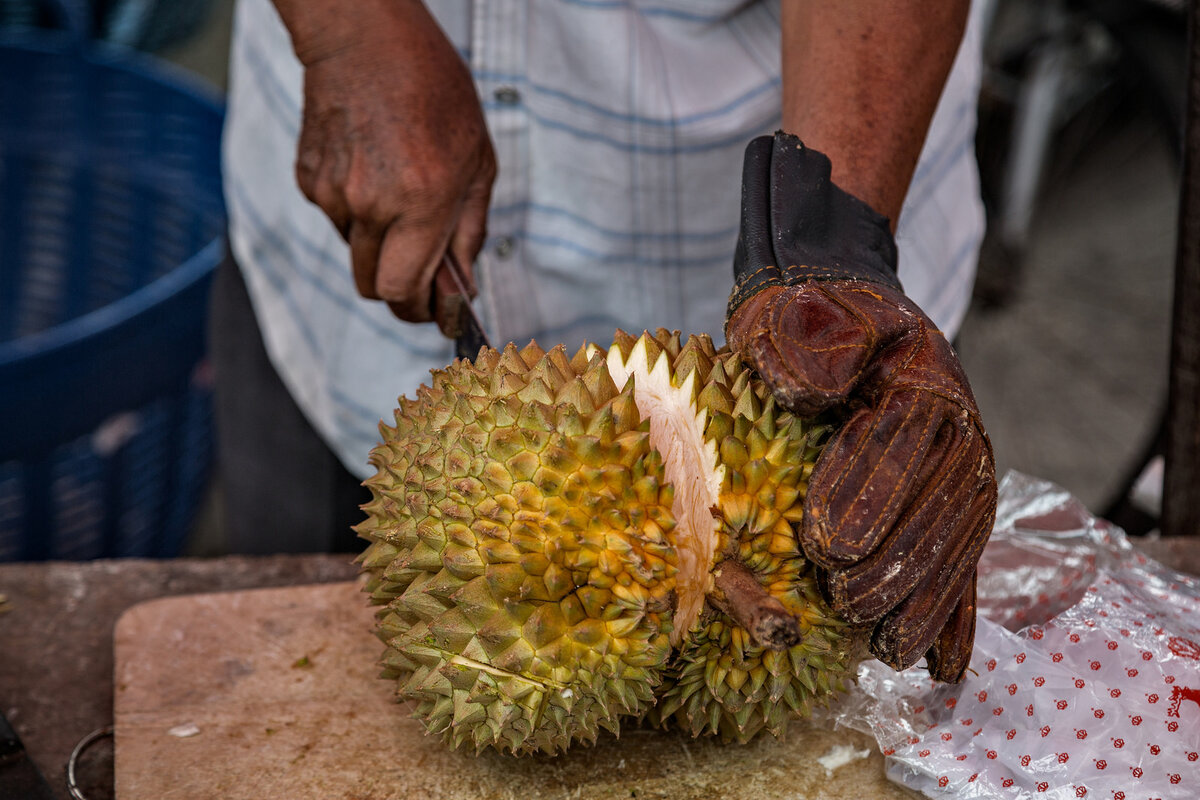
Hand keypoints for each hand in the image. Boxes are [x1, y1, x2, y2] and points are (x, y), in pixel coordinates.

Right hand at [288, 0, 495, 329]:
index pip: (404, 292)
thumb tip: (462, 286)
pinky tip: (374, 173)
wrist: (365, 39)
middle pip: (374, 287)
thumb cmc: (433, 91)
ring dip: (381, 249)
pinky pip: (336, 221)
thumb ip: (469, 231)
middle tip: (424, 275)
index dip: (420, 311)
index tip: (436, 312)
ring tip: (402, 201)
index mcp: (421, 202)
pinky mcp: (309, 181)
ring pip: (355, 256)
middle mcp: (371, 205)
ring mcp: (333, 194)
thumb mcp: (477, 161)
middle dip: (401, 289)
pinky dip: (357, 215)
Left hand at [725, 133, 995, 681]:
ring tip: (887, 648)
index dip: (866, 495)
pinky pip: (963, 563)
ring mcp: (962, 470)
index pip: (901, 442)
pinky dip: (954, 616)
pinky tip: (943, 667)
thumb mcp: (798, 311)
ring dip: (923, 601)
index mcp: (920, 380)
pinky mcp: (950, 504)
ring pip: (955, 543)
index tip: (823, 544)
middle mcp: (957, 427)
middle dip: (893, 562)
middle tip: (844, 600)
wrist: (838, 317)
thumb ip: (807, 338)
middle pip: (937, 504)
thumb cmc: (806, 321)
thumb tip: (815, 392)